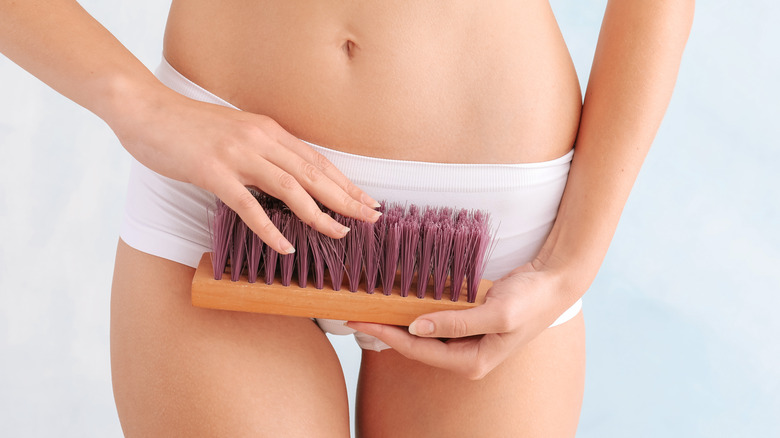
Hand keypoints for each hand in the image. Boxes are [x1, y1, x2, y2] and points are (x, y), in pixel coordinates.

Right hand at [110, 85, 380, 252]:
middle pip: (314, 173)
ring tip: (340, 234)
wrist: (145, 109)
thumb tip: (284, 175)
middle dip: (347, 198)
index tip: (366, 200)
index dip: (345, 182)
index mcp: (268, 130)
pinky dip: (270, 229)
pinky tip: (286, 248)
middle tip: (372, 218)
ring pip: (291, 188)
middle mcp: (260, 139)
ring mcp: (238, 155)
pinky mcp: (213, 172)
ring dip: (320, 214)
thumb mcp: (235, 131)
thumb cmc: (187, 125)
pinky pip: (249, 206)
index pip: (317, 160)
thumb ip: (261, 150)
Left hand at [347, 262, 576, 379]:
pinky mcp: (468, 324)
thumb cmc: (532, 300)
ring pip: (422, 335)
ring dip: (396, 323)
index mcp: (472, 361)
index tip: (360, 321)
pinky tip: (397, 303)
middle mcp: (466, 355)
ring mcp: (467, 340)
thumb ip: (456, 323)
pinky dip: (414, 312)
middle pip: (415, 346)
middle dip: (384, 332)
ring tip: (369, 310)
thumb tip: (416, 327)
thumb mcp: (496, 313)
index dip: (386, 337)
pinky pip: (434, 321)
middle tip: (354, 316)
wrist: (554, 281)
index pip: (418, 351)